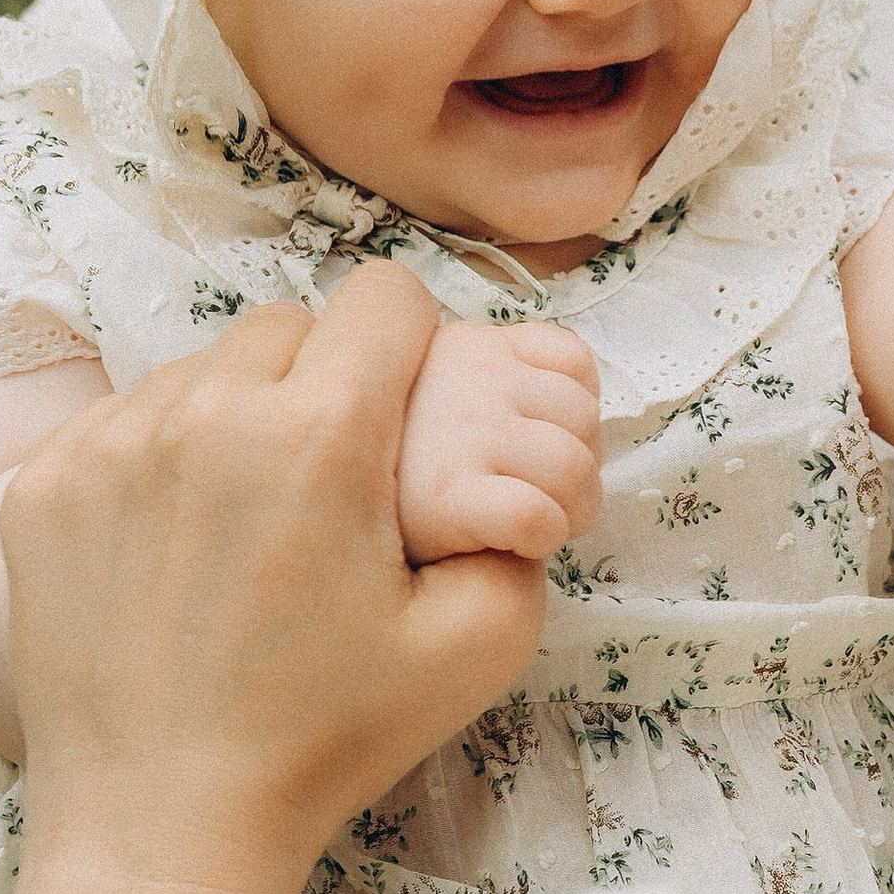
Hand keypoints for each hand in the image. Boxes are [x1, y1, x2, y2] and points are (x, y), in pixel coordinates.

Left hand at [0, 261, 546, 893]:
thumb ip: (519, 529)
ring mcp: (109, 445)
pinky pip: (125, 421)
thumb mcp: (477, 646)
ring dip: (239, 413)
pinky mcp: (43, 485)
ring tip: (248, 516)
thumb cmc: (323, 742)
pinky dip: (160, 458)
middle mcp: (204, 413)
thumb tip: (505, 464)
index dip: (414, 348)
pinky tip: (177, 545)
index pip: (385, 298)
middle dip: (326, 379)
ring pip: (204, 368)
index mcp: (318, 436)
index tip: (408, 413)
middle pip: (292, 324)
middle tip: (332, 476)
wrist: (161, 826)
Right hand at [396, 314, 602, 565]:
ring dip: (572, 511)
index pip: (573, 361)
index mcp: (470, 346)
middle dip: (582, 469)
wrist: (309, 517)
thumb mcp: (426, 387)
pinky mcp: (449, 496)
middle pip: (585, 418)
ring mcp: (461, 432)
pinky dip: (543, 537)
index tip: (544, 452)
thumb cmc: (379, 464)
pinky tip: (514, 547)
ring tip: (538, 529)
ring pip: (573, 467)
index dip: (575, 415)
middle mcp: (470, 376)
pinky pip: (537, 515)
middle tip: (546, 501)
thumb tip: (566, 404)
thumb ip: (482, 378)